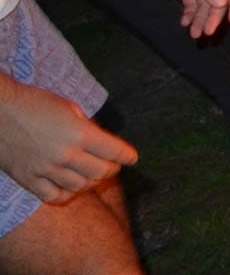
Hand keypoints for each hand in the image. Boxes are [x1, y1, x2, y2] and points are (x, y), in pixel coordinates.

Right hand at [0, 78, 136, 203]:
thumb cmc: (35, 103)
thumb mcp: (69, 108)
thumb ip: (87, 127)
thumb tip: (100, 142)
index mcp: (80, 133)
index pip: (114, 151)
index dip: (127, 156)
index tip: (132, 158)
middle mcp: (66, 155)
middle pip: (100, 172)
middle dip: (111, 170)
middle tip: (112, 166)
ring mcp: (46, 169)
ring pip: (79, 186)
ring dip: (90, 182)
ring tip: (91, 176)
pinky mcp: (28, 179)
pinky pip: (53, 196)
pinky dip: (65, 194)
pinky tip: (68, 187)